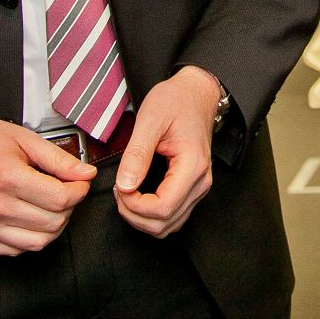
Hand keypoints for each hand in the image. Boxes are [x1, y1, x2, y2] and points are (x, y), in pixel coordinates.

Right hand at [0, 114, 95, 255]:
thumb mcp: (24, 138)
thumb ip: (58, 159)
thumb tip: (86, 174)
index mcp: (8, 177)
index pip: (61, 199)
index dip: (79, 191)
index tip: (79, 183)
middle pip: (53, 223)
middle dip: (69, 208)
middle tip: (66, 192)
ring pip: (36, 243)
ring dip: (53, 227)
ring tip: (50, 207)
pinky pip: (13, 251)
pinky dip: (29, 239)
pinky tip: (30, 219)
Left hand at [113, 65, 220, 237]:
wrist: (196, 92)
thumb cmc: (177, 101)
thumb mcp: (150, 119)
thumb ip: (136, 155)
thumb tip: (124, 185)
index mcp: (192, 166)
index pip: (162, 208)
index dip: (135, 206)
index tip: (120, 188)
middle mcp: (200, 182)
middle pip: (165, 223)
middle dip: (134, 214)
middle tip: (119, 191)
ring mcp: (198, 187)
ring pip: (168, 226)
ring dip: (142, 218)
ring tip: (127, 194)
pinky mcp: (192, 187)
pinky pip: (172, 216)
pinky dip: (151, 215)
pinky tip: (139, 197)